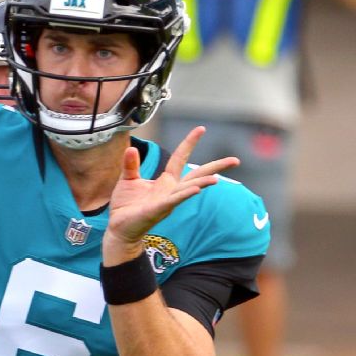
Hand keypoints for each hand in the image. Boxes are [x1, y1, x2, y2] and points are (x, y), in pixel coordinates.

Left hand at [104, 127, 238, 258]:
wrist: (120, 227)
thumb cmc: (126, 205)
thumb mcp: (128, 179)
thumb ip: (131, 164)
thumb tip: (131, 147)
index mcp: (165, 181)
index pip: (180, 158)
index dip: (189, 143)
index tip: (201, 128)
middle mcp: (171, 190)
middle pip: (197, 175)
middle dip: (216, 167)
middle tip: (235, 160)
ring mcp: (167, 201)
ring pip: (188, 189)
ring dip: (201, 183)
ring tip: (215, 178)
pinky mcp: (157, 210)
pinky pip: (173, 201)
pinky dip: (184, 195)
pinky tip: (196, 190)